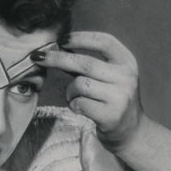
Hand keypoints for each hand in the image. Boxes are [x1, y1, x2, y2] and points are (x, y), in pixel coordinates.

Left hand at [36, 32, 144, 149]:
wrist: (133, 131)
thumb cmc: (113, 100)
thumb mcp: (109, 77)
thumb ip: (89, 64)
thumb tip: (59, 48)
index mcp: (127, 62)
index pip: (104, 41)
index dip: (80, 38)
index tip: (61, 39)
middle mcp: (126, 77)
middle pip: (85, 63)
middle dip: (57, 58)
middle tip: (38, 57)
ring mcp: (120, 97)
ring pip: (79, 84)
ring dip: (69, 91)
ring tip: (75, 97)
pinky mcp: (111, 116)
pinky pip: (79, 103)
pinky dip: (73, 105)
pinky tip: (81, 109)